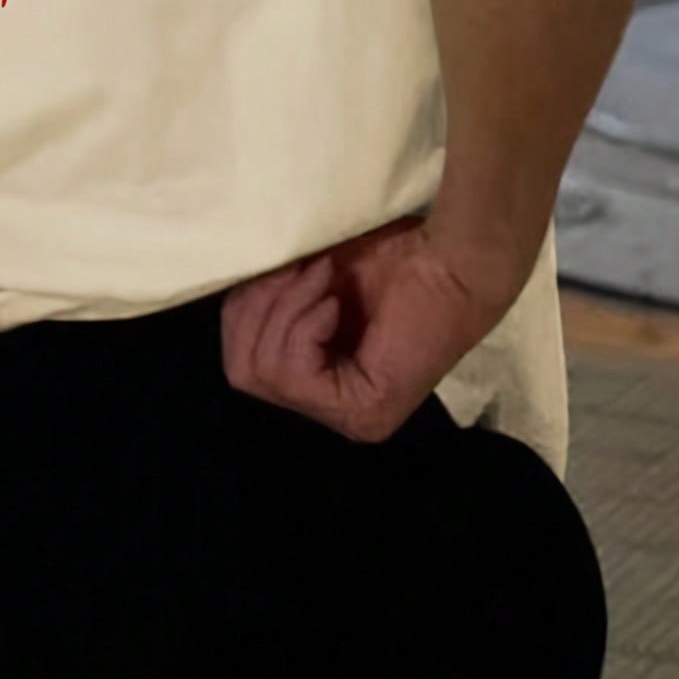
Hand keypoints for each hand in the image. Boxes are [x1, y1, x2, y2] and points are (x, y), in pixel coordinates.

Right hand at [220, 212, 529, 443]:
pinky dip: (305, 323)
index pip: (240, 362)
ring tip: (324, 278)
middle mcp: (332, 413)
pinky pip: (292, 372)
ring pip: (262, 370)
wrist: (453, 256)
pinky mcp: (365, 414)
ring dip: (286, 308)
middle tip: (301, 269)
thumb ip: (269, 300)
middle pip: (241, 372)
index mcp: (318, 385)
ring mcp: (350, 422)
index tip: (283, 266)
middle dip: (259, 308)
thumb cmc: (392, 258)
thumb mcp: (306, 279)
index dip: (246, 309)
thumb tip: (226, 293)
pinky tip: (336, 302)